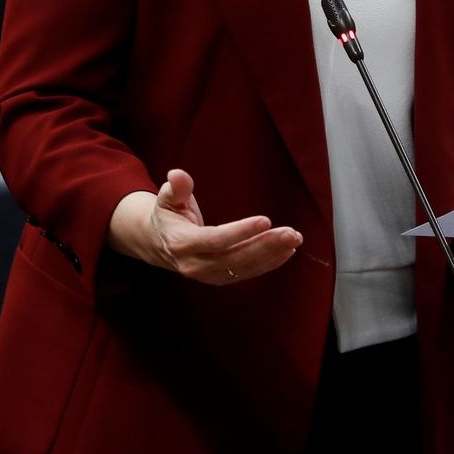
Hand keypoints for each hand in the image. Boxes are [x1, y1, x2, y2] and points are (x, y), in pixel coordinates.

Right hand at [108, 169, 300, 285]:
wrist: (159, 244)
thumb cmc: (168, 215)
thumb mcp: (166, 198)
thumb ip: (176, 187)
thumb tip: (177, 174)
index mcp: (182, 243)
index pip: (215, 240)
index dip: (241, 231)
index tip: (265, 220)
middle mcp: (195, 264)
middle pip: (235, 257)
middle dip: (266, 245)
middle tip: (291, 232)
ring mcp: (208, 275)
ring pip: (244, 267)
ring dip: (272, 254)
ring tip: (294, 239)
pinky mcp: (220, 278)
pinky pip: (247, 272)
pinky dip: (268, 263)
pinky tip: (286, 252)